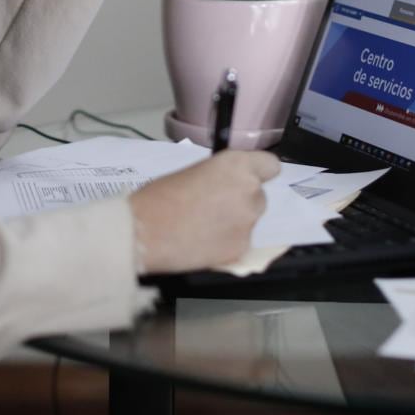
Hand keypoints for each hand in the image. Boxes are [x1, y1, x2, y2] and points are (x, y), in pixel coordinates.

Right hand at [127, 151, 280, 274]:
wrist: (144, 232)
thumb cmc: (158, 197)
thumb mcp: (192, 173)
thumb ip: (217, 177)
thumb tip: (223, 186)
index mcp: (236, 166)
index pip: (270, 166)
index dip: (258, 173)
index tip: (247, 179)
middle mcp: (249, 192)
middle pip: (258, 196)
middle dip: (241, 202)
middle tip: (214, 208)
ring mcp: (248, 223)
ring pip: (249, 221)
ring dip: (234, 223)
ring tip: (204, 228)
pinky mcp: (241, 249)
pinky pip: (240, 243)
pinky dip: (226, 244)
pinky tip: (203, 243)